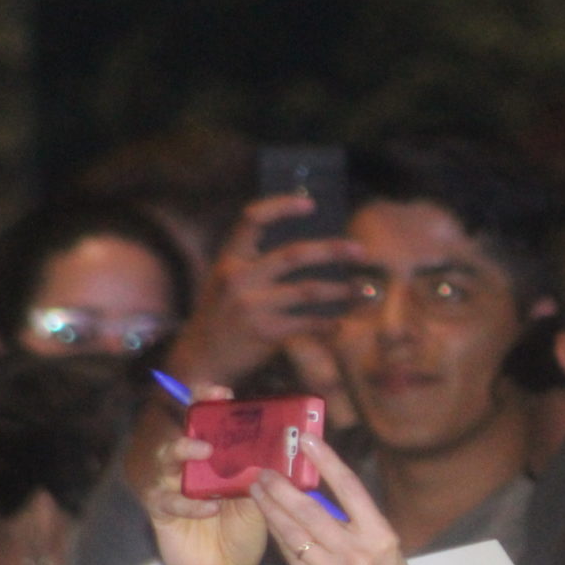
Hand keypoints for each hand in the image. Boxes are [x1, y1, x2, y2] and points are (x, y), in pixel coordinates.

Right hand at [144, 388, 271, 564]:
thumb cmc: (244, 532)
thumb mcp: (261, 500)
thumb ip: (264, 474)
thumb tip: (282, 446)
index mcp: (214, 458)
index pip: (204, 419)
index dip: (207, 400)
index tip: (222, 391)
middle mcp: (189, 468)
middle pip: (180, 432)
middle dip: (192, 419)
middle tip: (209, 410)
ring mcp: (171, 489)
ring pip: (164, 461)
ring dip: (183, 452)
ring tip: (204, 451)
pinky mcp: (161, 514)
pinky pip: (166, 502)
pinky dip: (188, 503)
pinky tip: (210, 508)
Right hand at [165, 196, 361, 384]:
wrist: (198, 360)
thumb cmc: (220, 318)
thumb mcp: (225, 282)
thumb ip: (255, 264)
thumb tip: (307, 250)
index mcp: (229, 259)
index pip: (252, 219)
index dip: (281, 206)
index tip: (311, 205)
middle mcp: (239, 277)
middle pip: (294, 254)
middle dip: (332, 250)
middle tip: (361, 251)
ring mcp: (251, 305)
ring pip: (309, 290)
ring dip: (342, 291)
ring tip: (366, 290)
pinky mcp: (264, 332)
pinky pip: (307, 323)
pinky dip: (328, 324)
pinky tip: (341, 324)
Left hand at [249, 432, 433, 564]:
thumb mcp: (387, 552)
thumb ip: (359, 527)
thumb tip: (324, 498)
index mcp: (380, 535)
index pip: (350, 488)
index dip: (327, 461)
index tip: (307, 440)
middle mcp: (358, 552)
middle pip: (312, 509)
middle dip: (283, 487)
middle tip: (264, 469)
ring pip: (294, 533)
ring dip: (271, 509)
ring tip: (255, 490)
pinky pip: (291, 558)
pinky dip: (276, 537)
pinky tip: (265, 522)